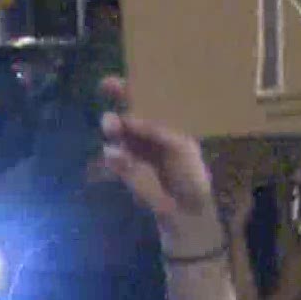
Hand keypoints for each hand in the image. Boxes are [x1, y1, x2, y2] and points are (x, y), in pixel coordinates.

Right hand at [96, 86, 216, 227]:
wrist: (189, 216)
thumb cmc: (192, 179)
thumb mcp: (180, 148)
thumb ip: (154, 133)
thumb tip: (127, 120)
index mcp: (166, 129)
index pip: (146, 106)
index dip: (128, 93)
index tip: (108, 84)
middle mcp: (148, 139)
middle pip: (127, 121)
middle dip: (115, 115)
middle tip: (109, 118)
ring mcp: (135, 156)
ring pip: (119, 138)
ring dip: (114, 134)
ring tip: (111, 131)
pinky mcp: (126, 174)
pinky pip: (115, 160)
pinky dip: (112, 157)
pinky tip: (111, 156)